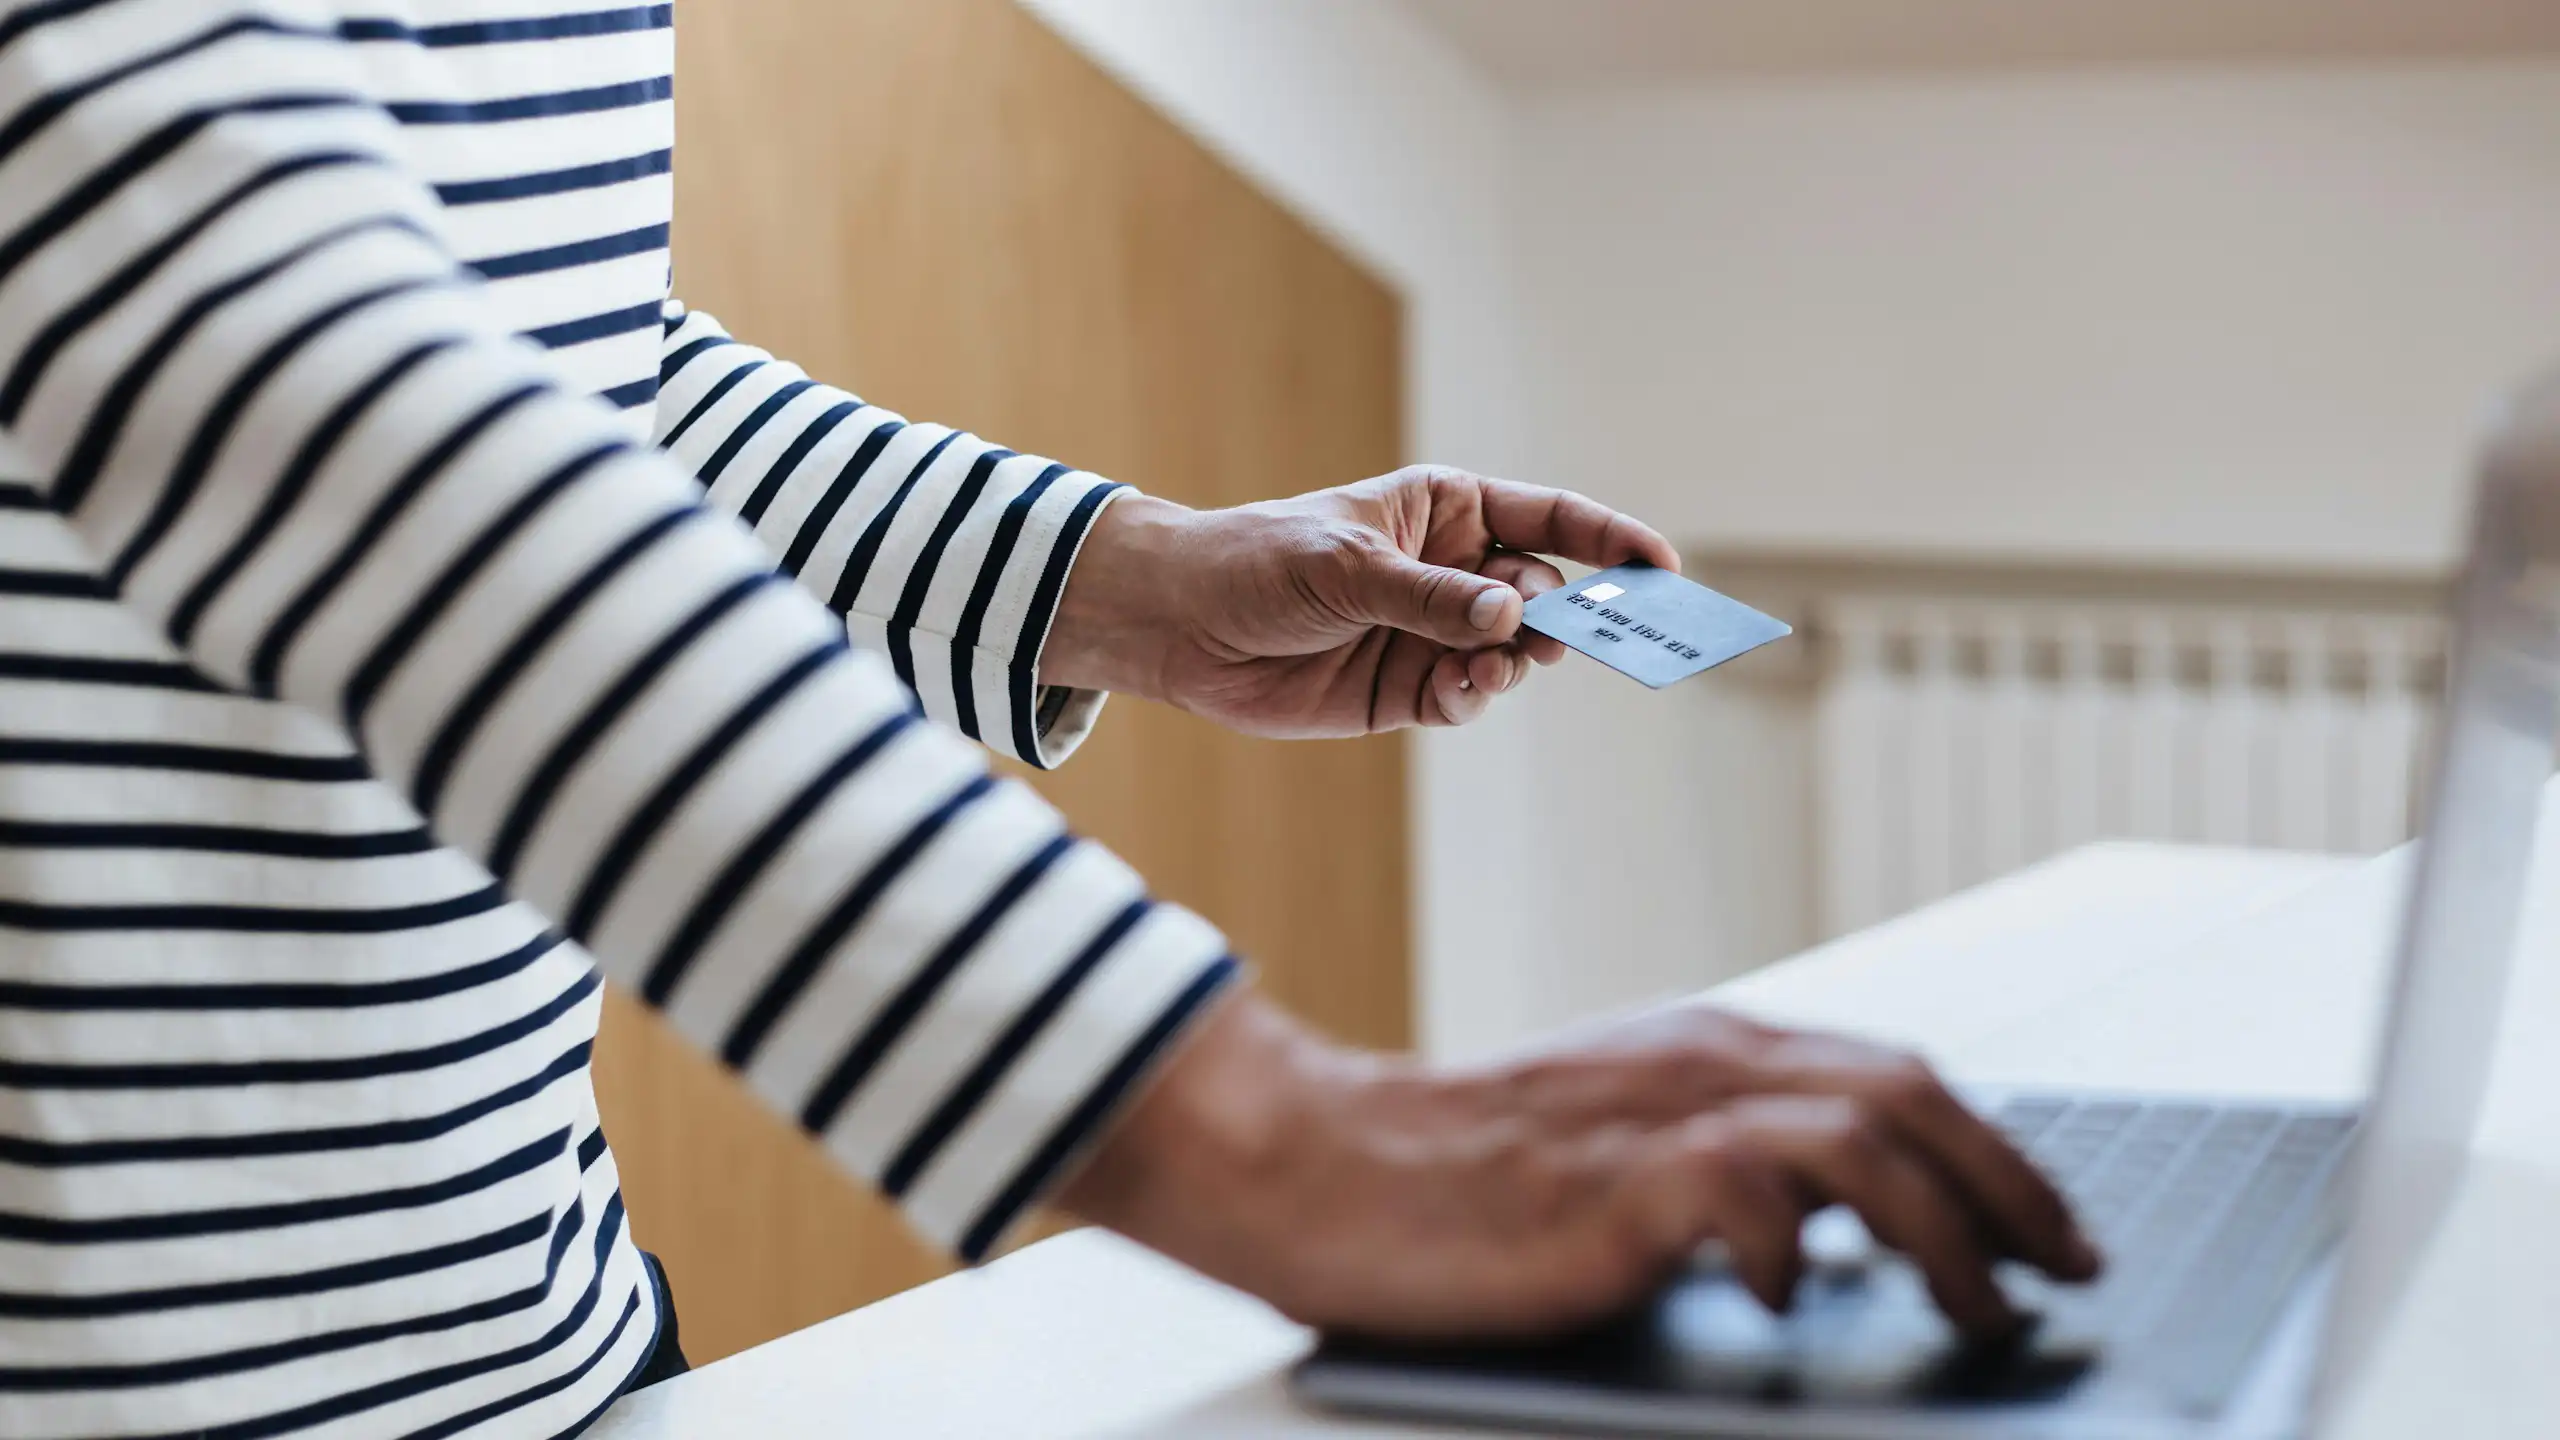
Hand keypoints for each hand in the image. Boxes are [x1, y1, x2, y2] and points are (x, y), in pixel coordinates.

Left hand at [1042, 467, 1679, 736]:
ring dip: (1514, 663)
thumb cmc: (1259, 563)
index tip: (1661, 568)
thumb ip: (1431, 595)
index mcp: (1447, 510)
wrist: (1182, 625)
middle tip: (1560, 637)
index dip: (1610, 541)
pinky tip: (1455, 691)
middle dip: (1563, 617)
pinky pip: (1467, 697)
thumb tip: (1508, 616)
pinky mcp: (1407, 689)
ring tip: (1490, 666)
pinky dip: (1472, 697)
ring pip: (1512, 654)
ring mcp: (1434, 631)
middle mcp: (1453, 570)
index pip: (1551, 519)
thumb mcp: (1346, 566)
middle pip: (1545, 594)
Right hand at [1060, 995, 2101, 1338]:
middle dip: (2015, 1185)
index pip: (1896, 1078)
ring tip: (1982, 1308)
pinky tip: (1796, 1300)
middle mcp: (1702, 1062)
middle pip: (1910, 1094)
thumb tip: (1837, 1228)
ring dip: (1949, 1229)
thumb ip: (1725, 1158)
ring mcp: (1654, 1116)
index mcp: (1710, 1047)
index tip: (2053, 1226)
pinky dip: (1795, 1249)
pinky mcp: (1603, 1183)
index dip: (1996, 1152)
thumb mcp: (1618, 1140)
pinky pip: (1742, 1193)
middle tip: (2069, 1268)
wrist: (1319, 1156)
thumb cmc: (1459, 1168)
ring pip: (1861, 1138)